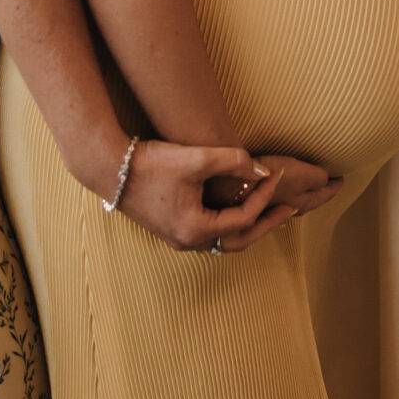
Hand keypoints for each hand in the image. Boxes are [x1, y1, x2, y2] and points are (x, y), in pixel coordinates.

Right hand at [119, 140, 296, 251]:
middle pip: (237, 241)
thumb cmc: (151, 163)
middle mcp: (187, 241)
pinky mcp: (172, 229)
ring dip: (248, 225)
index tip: (276, 175)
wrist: (109, 168)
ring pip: (223, 240)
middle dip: (265, 224)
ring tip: (269, 209)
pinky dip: (229, 223)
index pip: (243, 218)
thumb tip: (263, 170)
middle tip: (288, 209)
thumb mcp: (197, 158)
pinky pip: (210, 234)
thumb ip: (234, 162)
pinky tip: (238, 206)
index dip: (264, 197)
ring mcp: (178, 238)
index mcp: (195, 229)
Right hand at [240, 152, 343, 229]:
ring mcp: (273, 207)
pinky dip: (288, 192)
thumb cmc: (271, 177)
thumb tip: (327, 179)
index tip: (342, 177)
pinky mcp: (258, 201)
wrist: (234, 184)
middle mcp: (289, 208)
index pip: (326, 195)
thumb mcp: (303, 173)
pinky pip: (280, 198)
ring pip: (295, 201)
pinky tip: (283, 190)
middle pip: (311, 201)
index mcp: (304, 203)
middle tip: (329, 181)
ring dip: (305, 193)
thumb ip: (319, 178)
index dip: (335, 185)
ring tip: (309, 185)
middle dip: (321, 192)